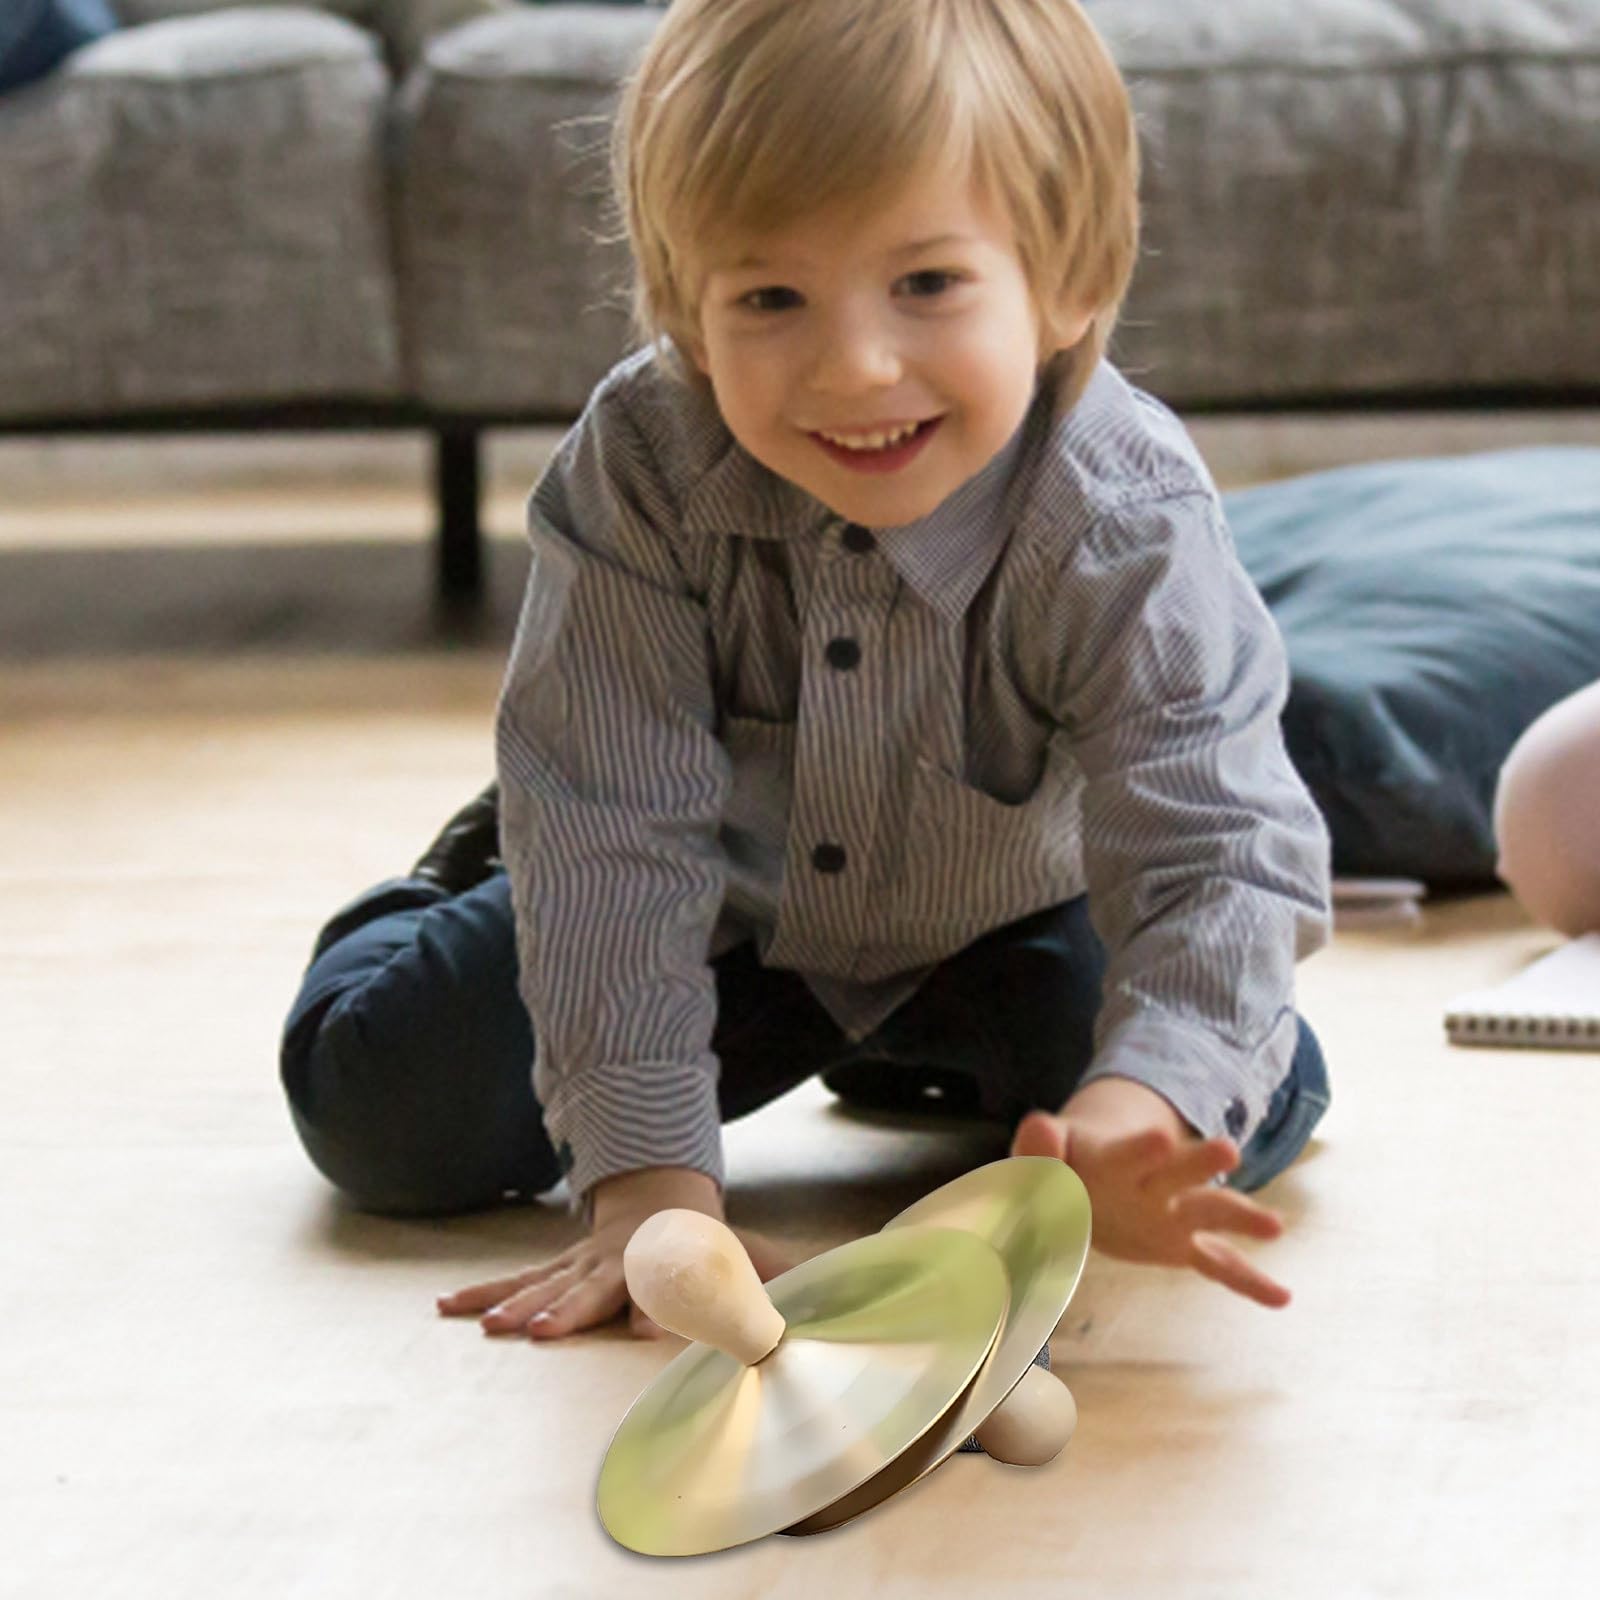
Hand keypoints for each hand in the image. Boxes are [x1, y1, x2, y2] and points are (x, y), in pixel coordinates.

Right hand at [437, 1166, 793, 1340]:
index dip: (662, 1308)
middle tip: (543, 1333)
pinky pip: (516, 1283)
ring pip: (543, 1283)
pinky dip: (482, 1294)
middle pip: (592, 1288)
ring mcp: (580, 1264)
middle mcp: (617, 1262)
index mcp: (663, 1263)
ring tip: (487, 1327)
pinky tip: (448, 1307)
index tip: (655, 1334)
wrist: (660, 1199)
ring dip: (514, 1305)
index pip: (664, 1287)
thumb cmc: (707, 1243)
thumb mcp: (750, 1257)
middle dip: (569, 1309)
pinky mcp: (557, 1270)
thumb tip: (829, 1283)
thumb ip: (777, 1277)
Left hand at [1011, 1077, 1290, 1308]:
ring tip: (1274, 1226)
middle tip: (1229, 1150)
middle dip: (1199, 1163)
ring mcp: (1173, 1214)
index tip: (1161, 1140)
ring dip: (1240, 1217)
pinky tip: (1282, 1298)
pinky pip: (1219, 1265)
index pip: (1129, 1153)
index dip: (1141, 1148)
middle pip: (1180, 1172)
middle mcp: (1154, 1184)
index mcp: (1117, 1160)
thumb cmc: (1064, 1164)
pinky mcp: (1180, 1245)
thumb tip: (1038, 1125)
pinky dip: (1249, 1282)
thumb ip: (1039, 1145)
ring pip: (1209, 1212)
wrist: (1088, 1176)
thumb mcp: (1045, 1153)